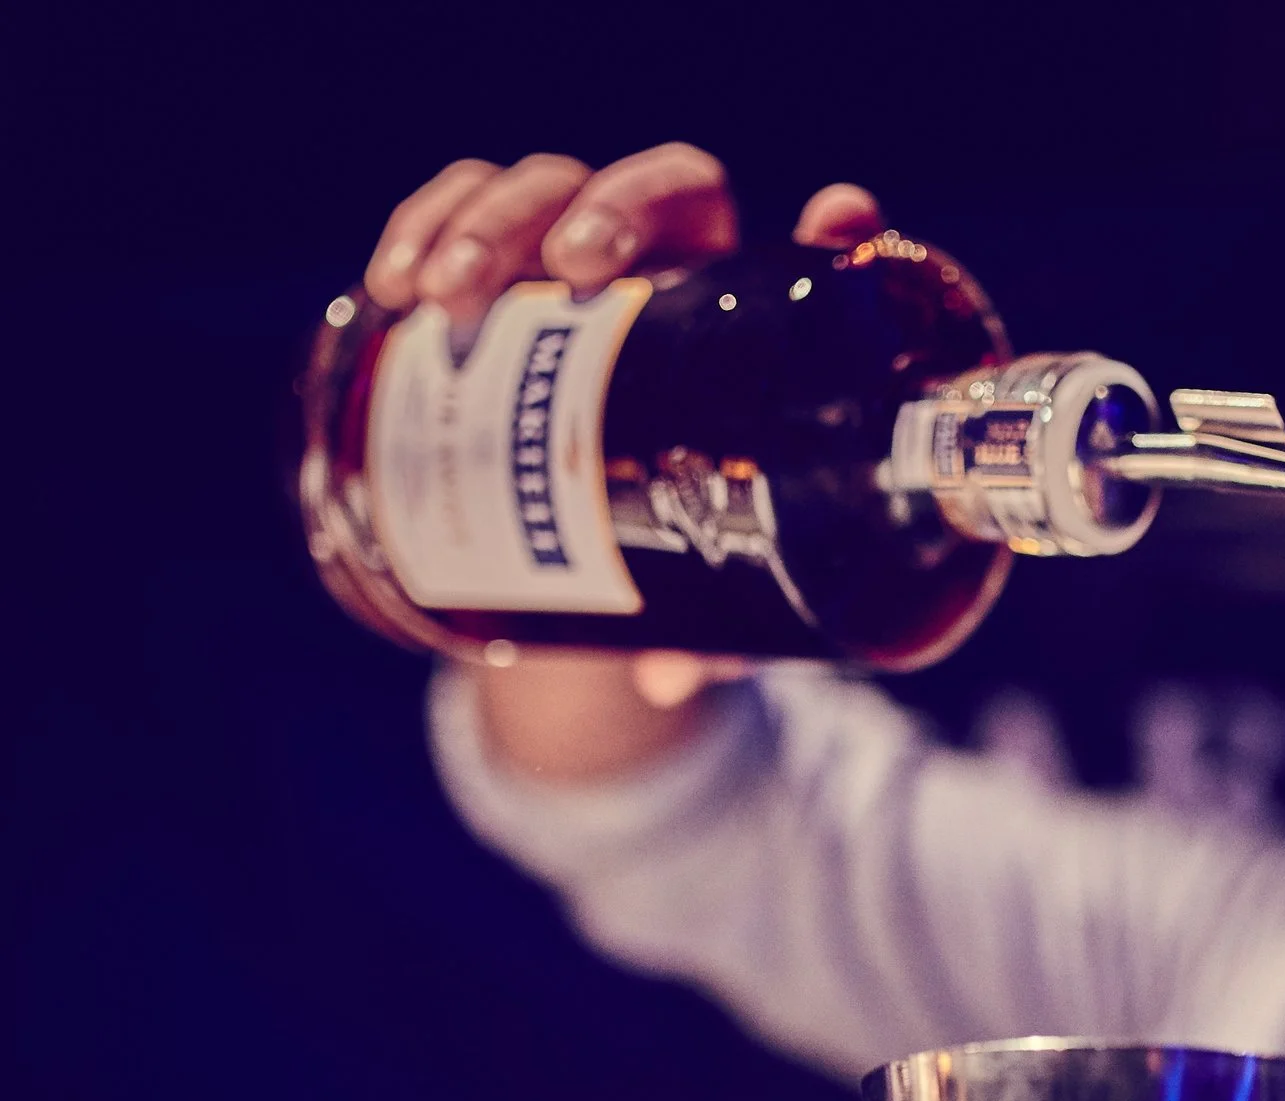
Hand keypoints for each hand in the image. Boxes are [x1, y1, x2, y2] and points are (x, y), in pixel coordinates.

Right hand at [359, 145, 881, 778]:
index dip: (838, 228)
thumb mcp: (720, 582)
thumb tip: (666, 679)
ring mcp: (579, 255)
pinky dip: (424, 224)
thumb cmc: (688, 542)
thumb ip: (718, 628)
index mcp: (765, 322)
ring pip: (545, 187)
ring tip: (446, 298)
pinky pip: (456, 211)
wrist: (597, 531)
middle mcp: (679, 267)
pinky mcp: (495, 267)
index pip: (814, 245)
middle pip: (658, 190)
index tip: (831, 215)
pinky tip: (393, 284)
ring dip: (487, 218)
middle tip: (568, 271)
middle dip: (607, 208)